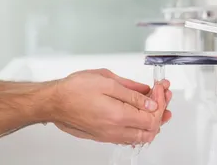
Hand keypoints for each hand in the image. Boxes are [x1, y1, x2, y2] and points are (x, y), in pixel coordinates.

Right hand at [49, 68, 169, 144]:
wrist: (54, 102)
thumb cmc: (74, 89)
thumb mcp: (106, 80)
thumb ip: (131, 91)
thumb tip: (149, 98)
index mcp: (118, 115)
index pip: (152, 115)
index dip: (161, 101)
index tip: (160, 88)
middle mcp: (115, 130)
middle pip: (150, 129)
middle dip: (161, 111)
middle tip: (162, 95)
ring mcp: (109, 135)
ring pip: (140, 136)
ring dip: (151, 120)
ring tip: (154, 104)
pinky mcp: (103, 136)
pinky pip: (128, 137)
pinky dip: (138, 126)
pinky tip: (138, 113)